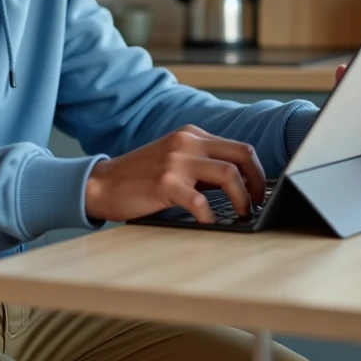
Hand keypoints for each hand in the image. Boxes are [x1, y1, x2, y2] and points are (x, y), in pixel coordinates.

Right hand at [84, 124, 266, 223]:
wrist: (102, 183)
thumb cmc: (139, 177)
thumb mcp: (174, 159)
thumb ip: (201, 165)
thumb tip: (238, 184)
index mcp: (192, 135)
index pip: (239, 147)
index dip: (256, 171)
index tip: (258, 190)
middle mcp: (187, 143)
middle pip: (241, 156)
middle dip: (257, 182)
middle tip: (256, 203)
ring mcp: (176, 161)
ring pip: (228, 175)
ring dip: (242, 198)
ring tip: (242, 213)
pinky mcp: (165, 183)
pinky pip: (201, 202)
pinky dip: (211, 217)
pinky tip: (211, 224)